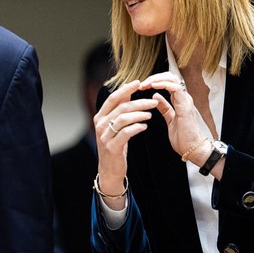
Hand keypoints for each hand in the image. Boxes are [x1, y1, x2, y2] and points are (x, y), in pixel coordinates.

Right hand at [92, 81, 158, 206]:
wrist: (109, 169)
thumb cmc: (115, 145)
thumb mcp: (115, 126)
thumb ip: (119, 110)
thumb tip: (127, 91)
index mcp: (100, 116)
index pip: (113, 98)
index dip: (126, 89)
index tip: (139, 83)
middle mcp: (100, 124)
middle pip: (121, 107)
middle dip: (139, 102)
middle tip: (153, 101)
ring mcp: (104, 136)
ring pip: (124, 119)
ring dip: (139, 114)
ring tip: (150, 114)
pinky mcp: (111, 147)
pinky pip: (126, 133)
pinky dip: (136, 128)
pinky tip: (144, 127)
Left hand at [139, 71, 213, 166]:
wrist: (192, 149)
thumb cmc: (183, 138)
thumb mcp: (170, 119)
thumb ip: (164, 107)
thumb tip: (156, 96)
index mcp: (180, 101)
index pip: (168, 82)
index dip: (155, 81)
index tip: (142, 86)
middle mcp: (184, 98)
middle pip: (171, 77)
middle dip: (154, 77)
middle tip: (142, 84)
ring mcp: (185, 101)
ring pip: (173, 80)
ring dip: (157, 79)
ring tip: (145, 84)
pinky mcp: (185, 106)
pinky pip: (175, 89)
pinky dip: (164, 85)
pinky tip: (154, 87)